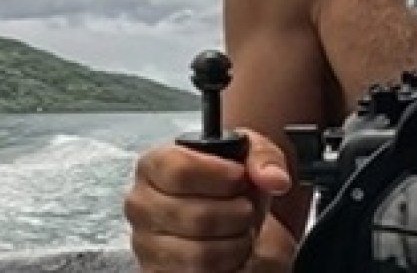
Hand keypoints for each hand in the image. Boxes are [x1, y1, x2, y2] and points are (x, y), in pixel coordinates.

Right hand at [123, 129, 292, 272]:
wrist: (223, 207)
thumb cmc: (227, 180)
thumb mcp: (249, 154)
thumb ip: (263, 158)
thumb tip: (274, 179)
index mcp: (154, 166)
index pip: (179, 170)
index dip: (219, 176)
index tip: (240, 178)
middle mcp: (142, 205)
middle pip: (197, 215)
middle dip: (237, 213)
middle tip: (244, 207)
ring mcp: (146, 244)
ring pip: (201, 253)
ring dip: (235, 242)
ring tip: (239, 229)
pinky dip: (227, 265)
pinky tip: (230, 249)